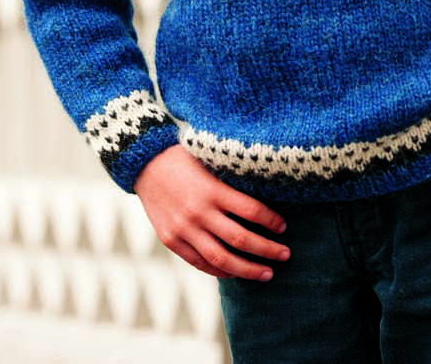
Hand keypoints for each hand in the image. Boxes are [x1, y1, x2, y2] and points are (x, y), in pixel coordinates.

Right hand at [133, 144, 290, 279]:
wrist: (145, 163)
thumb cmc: (185, 157)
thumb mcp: (211, 161)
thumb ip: (232, 179)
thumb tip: (266, 193)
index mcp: (212, 188)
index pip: (251, 210)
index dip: (271, 221)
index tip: (284, 227)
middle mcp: (199, 211)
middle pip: (241, 239)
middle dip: (267, 250)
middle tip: (285, 255)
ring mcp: (183, 229)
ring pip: (221, 259)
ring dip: (248, 269)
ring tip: (267, 273)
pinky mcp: (171, 240)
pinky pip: (199, 262)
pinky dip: (220, 271)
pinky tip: (235, 273)